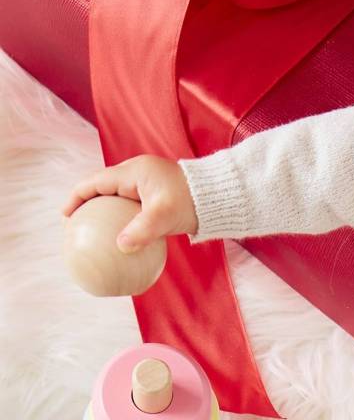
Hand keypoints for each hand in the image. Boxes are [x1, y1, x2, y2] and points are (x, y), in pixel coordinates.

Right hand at [62, 155, 197, 252]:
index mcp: (134, 172)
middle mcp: (138, 175)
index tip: (66, 216)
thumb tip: (120, 247)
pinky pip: (133, 210)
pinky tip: (123, 243)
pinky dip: (124, 222)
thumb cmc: (193, 201)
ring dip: (105, 214)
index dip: (77, 197)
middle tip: (77, 227)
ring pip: (118, 200)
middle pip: (103, 189)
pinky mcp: (158, 198)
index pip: (95, 182)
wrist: (221, 196)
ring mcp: (148, 186)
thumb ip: (141, 230)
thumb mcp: (165, 216)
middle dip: (87, 206)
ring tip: (95, 235)